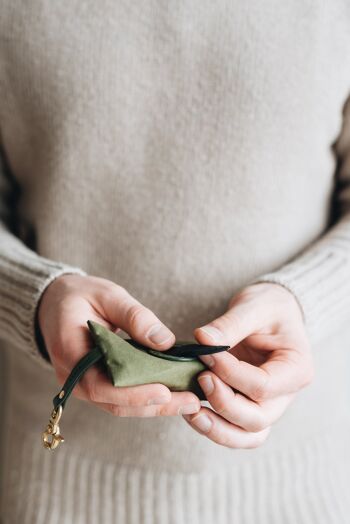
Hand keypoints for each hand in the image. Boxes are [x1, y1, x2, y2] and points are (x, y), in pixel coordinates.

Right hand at [38, 274, 200, 416]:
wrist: (55, 303)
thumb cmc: (80, 295)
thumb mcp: (107, 295)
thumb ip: (134, 316)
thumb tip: (165, 341)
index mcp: (70, 352)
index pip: (100, 386)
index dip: (133, 393)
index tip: (165, 391)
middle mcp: (74, 377)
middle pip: (115, 403)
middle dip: (155, 406)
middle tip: (192, 402)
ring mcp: (84, 384)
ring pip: (120, 406)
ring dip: (155, 407)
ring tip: (191, 402)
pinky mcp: (96, 384)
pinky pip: (121, 398)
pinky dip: (147, 398)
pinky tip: (174, 394)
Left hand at [182, 283, 313, 447]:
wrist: (271, 311)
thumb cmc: (268, 307)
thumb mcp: (253, 306)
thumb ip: (230, 324)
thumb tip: (202, 339)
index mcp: (297, 368)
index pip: (263, 385)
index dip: (230, 373)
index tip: (205, 353)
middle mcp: (286, 394)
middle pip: (257, 419)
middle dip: (224, 404)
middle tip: (200, 378)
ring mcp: (269, 404)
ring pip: (247, 435)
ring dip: (217, 428)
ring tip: (191, 412)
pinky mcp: (250, 406)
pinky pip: (235, 429)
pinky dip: (215, 427)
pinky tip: (193, 411)